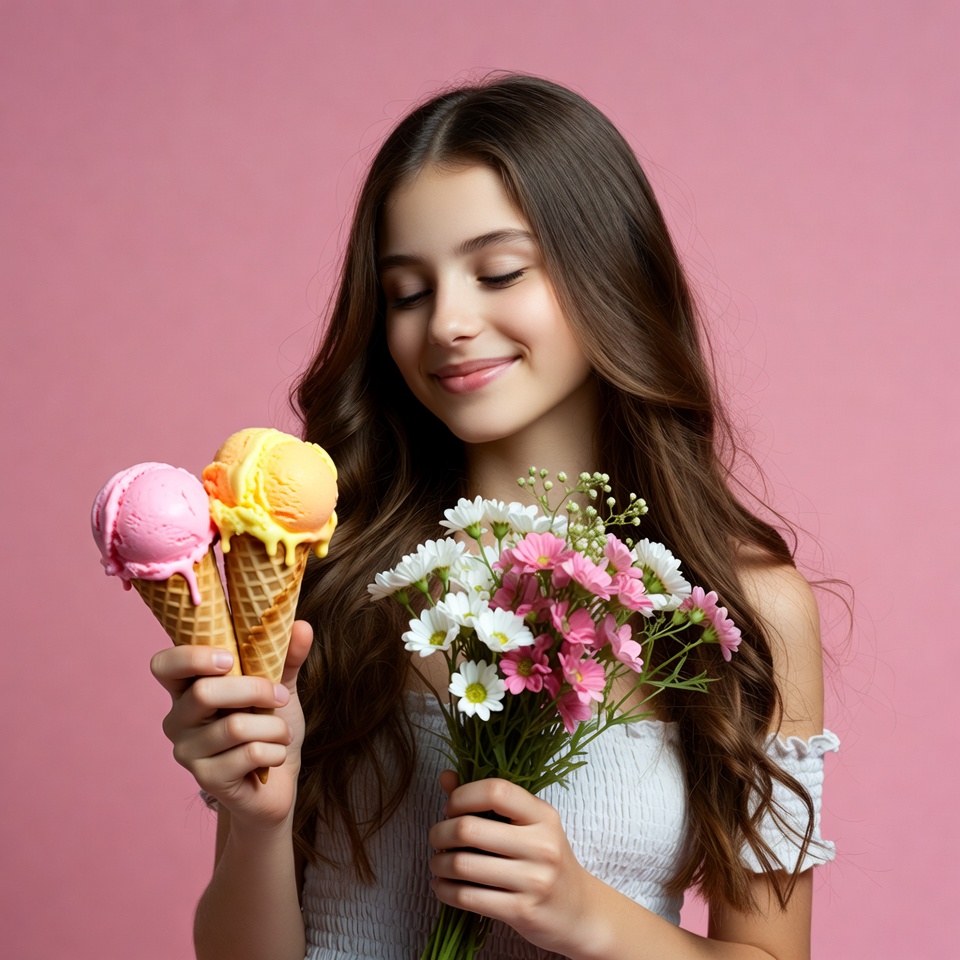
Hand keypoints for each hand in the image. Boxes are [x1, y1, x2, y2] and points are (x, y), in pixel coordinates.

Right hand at [149, 621, 313, 830]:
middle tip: (279, 696)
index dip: (191, 657)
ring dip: (274, 727)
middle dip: (254, 690)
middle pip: (205, 692)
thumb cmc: (269, 726)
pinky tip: (275, 756)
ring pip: (234, 726)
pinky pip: (249, 754)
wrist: (279, 781)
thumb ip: (286, 656)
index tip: (230, 657)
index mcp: (187, 689)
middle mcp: (177, 720)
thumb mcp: (279, 686)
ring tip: (282, 733)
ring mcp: (188, 752)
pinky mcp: (206, 780)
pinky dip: (276, 751)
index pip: (163, 665)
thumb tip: (301, 626)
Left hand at [428, 773, 592, 953]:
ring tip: (438, 863)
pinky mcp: (521, 911)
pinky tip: (442, 886)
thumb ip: (488, 800)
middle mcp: (541, 845)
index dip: (463, 795)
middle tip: (437, 838)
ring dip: (438, 863)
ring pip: (462, 865)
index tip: (451, 808)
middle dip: (440, 833)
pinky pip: (468, 898)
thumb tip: (446, 777)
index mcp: (543, 815)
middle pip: (469, 829)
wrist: (579, 911)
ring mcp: (533, 880)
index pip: (496, 791)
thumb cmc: (546, 861)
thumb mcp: (528, 825)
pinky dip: (445, 891)